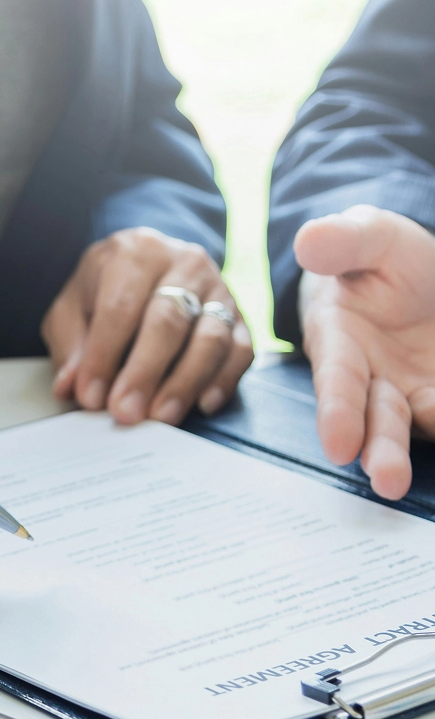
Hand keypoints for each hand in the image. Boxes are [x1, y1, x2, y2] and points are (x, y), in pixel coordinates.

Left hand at [43, 228, 252, 424]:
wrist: (147, 269)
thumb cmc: (104, 293)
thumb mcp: (72, 310)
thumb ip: (70, 346)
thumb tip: (70, 387)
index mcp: (135, 253)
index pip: (119, 307)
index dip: (104, 356)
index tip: (91, 396)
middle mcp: (183, 263)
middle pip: (167, 321)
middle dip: (144, 373)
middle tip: (126, 412)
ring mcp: (218, 289)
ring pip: (210, 338)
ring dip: (184, 383)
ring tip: (161, 417)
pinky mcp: (240, 317)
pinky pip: (241, 350)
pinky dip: (224, 380)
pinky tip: (202, 404)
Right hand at [295, 205, 434, 499]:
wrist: (409, 274)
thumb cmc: (379, 259)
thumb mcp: (368, 236)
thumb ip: (343, 240)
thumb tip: (307, 240)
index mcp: (341, 344)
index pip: (338, 383)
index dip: (338, 414)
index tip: (339, 446)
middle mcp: (372, 379)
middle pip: (376, 421)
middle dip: (382, 452)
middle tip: (389, 482)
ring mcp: (411, 393)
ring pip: (412, 429)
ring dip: (410, 452)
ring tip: (406, 478)